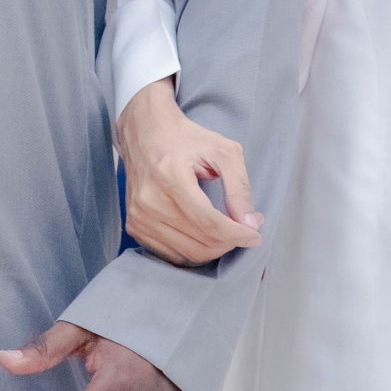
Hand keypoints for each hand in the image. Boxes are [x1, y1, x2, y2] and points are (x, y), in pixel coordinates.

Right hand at [116, 78, 262, 267]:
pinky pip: (172, 255)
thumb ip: (239, 186)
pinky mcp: (135, 226)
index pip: (208, 222)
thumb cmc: (186, 139)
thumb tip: (249, 222)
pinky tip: (205, 235)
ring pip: (188, 254)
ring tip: (226, 230)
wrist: (145, 135)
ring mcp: (139, 216)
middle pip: (200, 242)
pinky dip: (195, 250)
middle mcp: (149, 200)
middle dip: (230, 241)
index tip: (255, 234)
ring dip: (215, 248)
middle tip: (244, 228)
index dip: (236, 234)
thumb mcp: (223, 151)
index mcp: (170, 176)